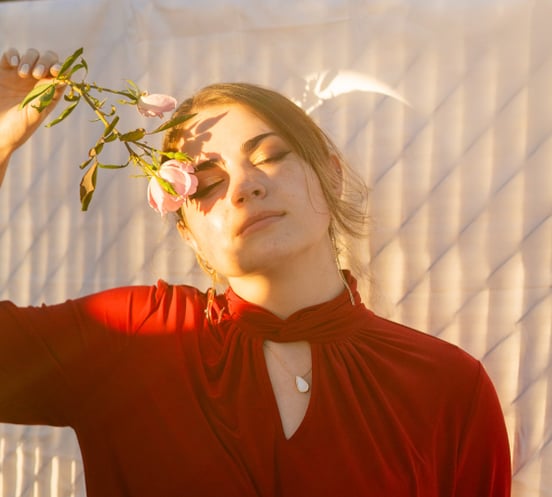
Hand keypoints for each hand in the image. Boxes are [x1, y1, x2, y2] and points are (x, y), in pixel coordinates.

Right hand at [0, 48, 62, 171]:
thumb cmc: (16, 129)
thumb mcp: (34, 114)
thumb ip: (46, 96)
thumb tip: (62, 78)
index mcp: (50, 93)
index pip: (62, 74)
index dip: (62, 69)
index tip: (55, 71)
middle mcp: (38, 82)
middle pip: (48, 60)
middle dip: (45, 61)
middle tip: (36, 74)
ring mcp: (21, 76)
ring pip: (31, 55)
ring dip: (29, 59)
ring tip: (22, 75)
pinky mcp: (4, 72)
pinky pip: (11, 55)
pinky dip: (13, 54)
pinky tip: (12, 63)